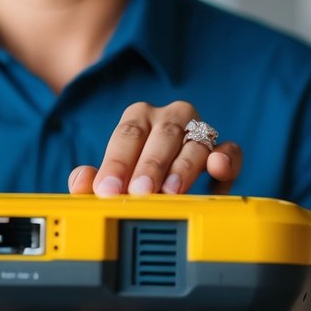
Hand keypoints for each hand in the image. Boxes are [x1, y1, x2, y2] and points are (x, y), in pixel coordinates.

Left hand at [68, 100, 241, 196]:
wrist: (164, 174)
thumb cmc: (133, 172)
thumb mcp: (111, 176)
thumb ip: (92, 180)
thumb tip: (81, 181)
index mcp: (138, 117)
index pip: (127, 135)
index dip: (117, 163)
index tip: (108, 190)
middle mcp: (170, 118)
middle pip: (163, 135)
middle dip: (151, 166)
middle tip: (140, 193)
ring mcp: (198, 132)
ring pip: (196, 142)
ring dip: (184, 167)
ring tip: (172, 191)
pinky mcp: (223, 151)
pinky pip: (230, 151)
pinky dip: (226, 159)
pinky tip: (218, 169)